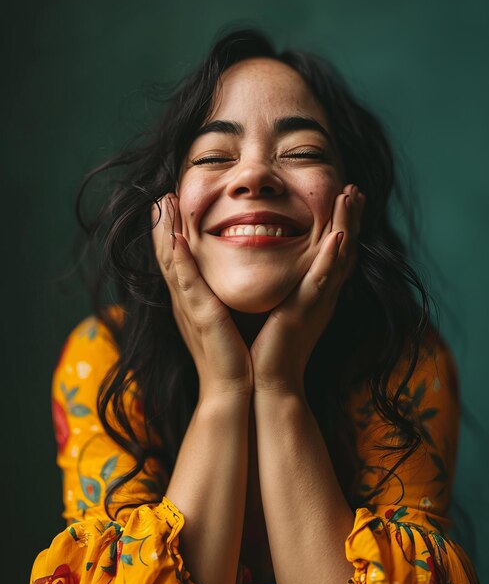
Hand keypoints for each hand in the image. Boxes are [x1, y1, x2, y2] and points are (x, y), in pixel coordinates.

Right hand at [151, 193, 252, 398]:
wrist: (233, 390)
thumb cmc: (233, 355)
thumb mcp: (225, 319)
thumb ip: (221, 297)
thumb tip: (228, 279)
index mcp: (192, 300)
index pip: (177, 258)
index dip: (169, 231)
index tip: (170, 203)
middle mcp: (185, 300)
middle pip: (167, 254)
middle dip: (162, 223)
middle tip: (160, 193)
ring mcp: (189, 308)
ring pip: (172, 262)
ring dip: (165, 231)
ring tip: (163, 202)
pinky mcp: (201, 317)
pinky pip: (187, 284)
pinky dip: (180, 261)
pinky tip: (175, 239)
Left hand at [250, 184, 364, 394]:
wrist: (267, 382)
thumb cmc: (267, 346)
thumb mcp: (276, 307)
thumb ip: (278, 285)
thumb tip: (266, 265)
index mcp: (313, 292)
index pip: (331, 250)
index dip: (340, 223)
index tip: (342, 195)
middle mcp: (321, 294)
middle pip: (343, 248)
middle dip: (350, 216)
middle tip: (354, 188)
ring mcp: (317, 302)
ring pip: (339, 257)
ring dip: (347, 225)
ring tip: (352, 195)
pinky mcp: (305, 312)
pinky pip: (322, 281)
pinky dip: (332, 258)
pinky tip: (339, 235)